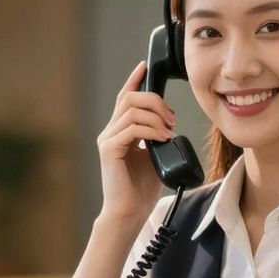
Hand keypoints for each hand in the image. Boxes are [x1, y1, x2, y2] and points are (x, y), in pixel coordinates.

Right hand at [96, 62, 176, 222]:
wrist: (130, 212)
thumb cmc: (141, 188)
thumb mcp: (155, 155)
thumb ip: (157, 136)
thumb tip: (169, 122)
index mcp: (120, 131)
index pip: (125, 97)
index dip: (135, 79)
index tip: (145, 65)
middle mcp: (110, 132)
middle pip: (130, 98)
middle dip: (155, 101)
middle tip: (171, 118)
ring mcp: (107, 140)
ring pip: (131, 110)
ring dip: (156, 116)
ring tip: (168, 131)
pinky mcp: (109, 150)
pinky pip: (131, 128)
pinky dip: (151, 130)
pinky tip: (162, 139)